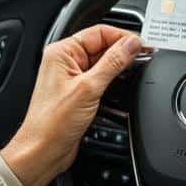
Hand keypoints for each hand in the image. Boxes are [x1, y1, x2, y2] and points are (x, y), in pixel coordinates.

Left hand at [0, 25, 142, 185]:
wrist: (42, 152)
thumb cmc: (52, 123)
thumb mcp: (88, 88)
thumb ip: (113, 63)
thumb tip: (131, 44)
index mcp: (62, 52)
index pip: (99, 32)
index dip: (123, 36)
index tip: (142, 45)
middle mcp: (66, 62)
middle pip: (102, 47)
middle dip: (123, 53)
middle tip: (143, 59)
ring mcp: (72, 79)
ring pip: (104, 65)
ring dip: (119, 69)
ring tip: (135, 74)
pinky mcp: (79, 94)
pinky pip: (101, 81)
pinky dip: (113, 84)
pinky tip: (123, 90)